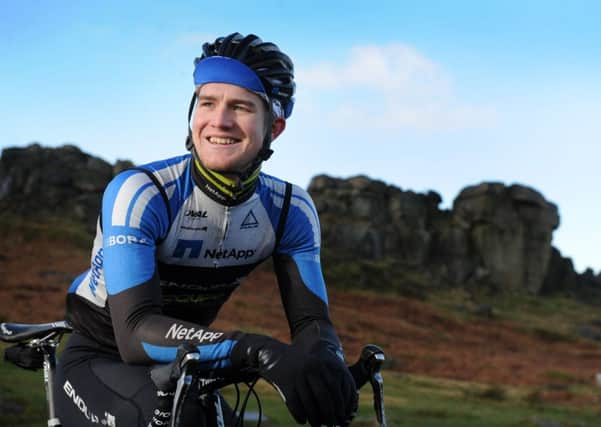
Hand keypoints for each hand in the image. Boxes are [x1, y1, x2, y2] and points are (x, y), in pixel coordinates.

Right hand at [232, 326, 357, 425]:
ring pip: (308, 403)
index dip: (340, 404)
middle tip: (333, 425)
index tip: (343, 416)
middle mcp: (310, 368)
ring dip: (315, 419)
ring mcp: (297, 376)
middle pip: (323, 397)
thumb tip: (346, 406)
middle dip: (329, 414)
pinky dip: (300, 416)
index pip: (335, 387)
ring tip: (318, 426)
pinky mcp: (284, 384)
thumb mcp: (316, 366)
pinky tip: (303, 420)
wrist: (273, 355)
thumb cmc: (300, 365)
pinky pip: (295, 405)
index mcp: (321, 363)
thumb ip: (330, 380)